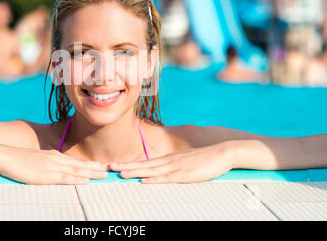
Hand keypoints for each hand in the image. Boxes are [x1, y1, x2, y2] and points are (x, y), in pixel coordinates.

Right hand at [0, 145, 108, 184]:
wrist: (5, 155)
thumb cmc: (19, 160)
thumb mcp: (37, 160)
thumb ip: (48, 164)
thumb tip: (57, 170)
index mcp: (55, 156)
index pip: (77, 161)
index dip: (91, 164)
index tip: (103, 166)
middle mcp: (56, 159)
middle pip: (81, 164)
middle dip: (96, 167)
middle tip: (111, 169)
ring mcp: (51, 167)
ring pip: (76, 171)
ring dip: (91, 173)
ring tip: (104, 175)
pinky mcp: (44, 175)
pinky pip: (63, 178)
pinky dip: (76, 180)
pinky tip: (85, 181)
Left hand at [109, 142, 233, 182]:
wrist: (222, 153)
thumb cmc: (204, 159)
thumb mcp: (186, 162)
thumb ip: (174, 166)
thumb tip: (163, 172)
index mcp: (168, 159)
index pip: (146, 162)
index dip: (130, 164)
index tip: (117, 166)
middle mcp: (169, 161)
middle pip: (144, 165)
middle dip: (127, 166)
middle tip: (110, 168)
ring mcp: (176, 167)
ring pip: (152, 170)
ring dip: (135, 172)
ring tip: (121, 173)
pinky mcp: (185, 173)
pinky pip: (167, 177)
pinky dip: (154, 179)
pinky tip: (145, 181)